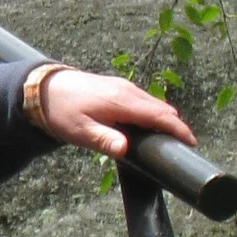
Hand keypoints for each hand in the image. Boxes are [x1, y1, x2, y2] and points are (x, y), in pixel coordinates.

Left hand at [38, 68, 193, 159]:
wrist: (44, 88)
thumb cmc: (62, 112)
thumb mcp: (80, 131)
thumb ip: (104, 140)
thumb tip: (124, 150)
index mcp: (121, 101)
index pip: (159, 115)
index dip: (178, 129)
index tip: (192, 142)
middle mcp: (127, 90)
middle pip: (161, 108)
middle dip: (175, 126)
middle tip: (182, 146)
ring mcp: (123, 86)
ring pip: (153, 103)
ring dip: (164, 119)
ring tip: (169, 139)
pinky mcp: (118, 87)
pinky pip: (143, 100)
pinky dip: (152, 112)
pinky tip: (148, 126)